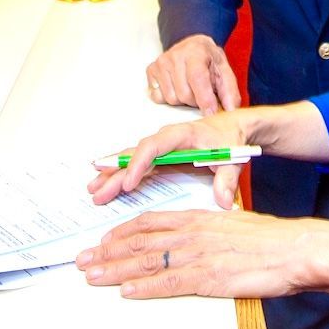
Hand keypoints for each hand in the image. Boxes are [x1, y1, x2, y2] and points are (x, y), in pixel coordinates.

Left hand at [75, 209, 328, 299]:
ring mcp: (198, 256)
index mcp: (198, 219)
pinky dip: (144, 288)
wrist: (296, 248)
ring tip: (91, 275)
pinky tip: (125, 291)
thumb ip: (210, 231)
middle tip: (82, 260)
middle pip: (139, 242)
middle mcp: (192, 234)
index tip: (103, 241)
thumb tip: (197, 238)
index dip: (122, 233)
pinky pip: (168, 283)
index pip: (150, 223)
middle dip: (107, 252)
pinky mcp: (208, 278)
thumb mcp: (234, 225)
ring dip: (114, 270)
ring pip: (146, 262)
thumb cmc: (271, 240)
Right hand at [87, 110, 250, 208]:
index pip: (153, 147)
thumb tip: (222, 201)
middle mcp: (166, 139)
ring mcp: (162, 148)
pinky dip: (122, 173)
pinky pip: (138, 164)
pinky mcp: (162, 156)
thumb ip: (227, 178)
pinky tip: (107, 181)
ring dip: (113, 173)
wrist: (234, 127)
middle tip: (97, 191)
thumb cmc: (230, 138)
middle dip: (115, 173)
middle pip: (136, 154)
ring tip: (93, 189)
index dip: (138, 164)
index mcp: (181, 135)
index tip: (127, 183)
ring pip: (132, 159)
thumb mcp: (233, 157)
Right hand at [146, 34, 239, 114]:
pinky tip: (176, 87)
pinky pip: (157, 96)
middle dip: (196, 101)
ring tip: (190, 89)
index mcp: (196, 52)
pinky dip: (168, 97)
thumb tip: (231, 112)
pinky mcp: (151, 69)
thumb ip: (230, 93)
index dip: (204, 99)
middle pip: (184, 94)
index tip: (211, 113)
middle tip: (202, 94)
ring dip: (182, 100)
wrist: (193, 46)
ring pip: (171, 98)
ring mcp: (161, 62)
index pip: (198, 79)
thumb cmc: (209, 61)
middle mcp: (176, 55)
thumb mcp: (224, 72)